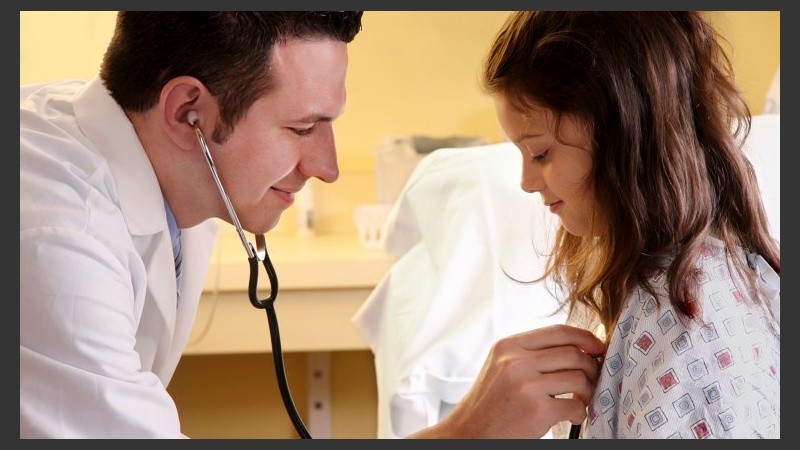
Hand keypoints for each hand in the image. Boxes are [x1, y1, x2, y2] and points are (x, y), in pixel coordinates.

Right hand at [409, 324, 604, 438]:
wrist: (470, 432)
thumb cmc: (490, 403)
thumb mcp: (501, 367)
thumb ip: (531, 354)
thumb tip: (577, 349)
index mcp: (508, 346)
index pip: (558, 331)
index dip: (584, 338)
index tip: (597, 347)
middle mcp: (516, 360)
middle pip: (573, 354)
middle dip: (591, 367)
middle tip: (593, 378)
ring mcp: (527, 384)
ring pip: (579, 378)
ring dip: (588, 391)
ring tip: (581, 399)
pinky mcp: (537, 409)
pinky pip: (575, 405)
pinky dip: (580, 412)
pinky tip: (571, 415)